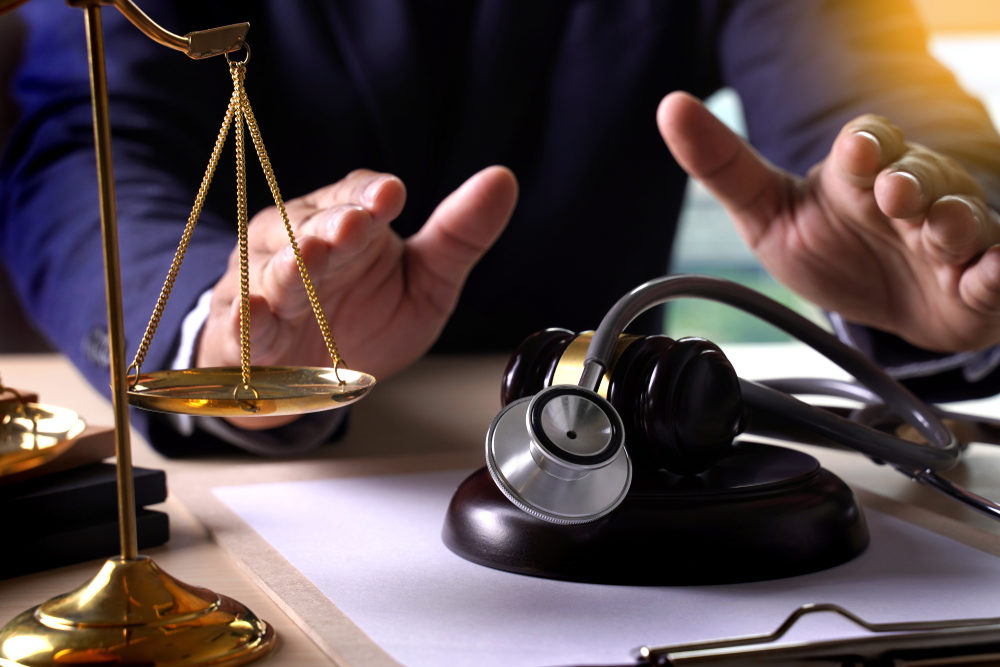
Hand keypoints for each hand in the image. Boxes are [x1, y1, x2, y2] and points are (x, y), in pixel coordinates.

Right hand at [197, 166, 517, 428]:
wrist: (314, 379)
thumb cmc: (368, 317)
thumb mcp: (427, 280)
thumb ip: (459, 235)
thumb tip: (503, 179)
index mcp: (348, 222)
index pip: (355, 195)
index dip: (370, 194)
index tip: (392, 196)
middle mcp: (301, 242)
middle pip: (313, 227)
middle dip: (333, 226)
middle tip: (354, 226)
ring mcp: (268, 285)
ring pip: (276, 269)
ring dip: (292, 266)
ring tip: (310, 260)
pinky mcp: (245, 334)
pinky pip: (242, 324)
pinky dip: (245, 320)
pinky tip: (253, 313)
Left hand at [657, 91, 999, 353]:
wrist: (882, 309)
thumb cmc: (831, 250)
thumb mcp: (767, 212)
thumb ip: (724, 166)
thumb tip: (670, 107)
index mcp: (859, 177)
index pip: (868, 144)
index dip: (865, 147)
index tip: (856, 153)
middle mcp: (911, 196)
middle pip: (919, 175)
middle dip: (910, 182)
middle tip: (894, 195)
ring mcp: (950, 236)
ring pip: (961, 218)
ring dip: (953, 222)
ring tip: (940, 230)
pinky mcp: (979, 282)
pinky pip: (996, 271)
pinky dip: (997, 271)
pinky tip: (991, 271)